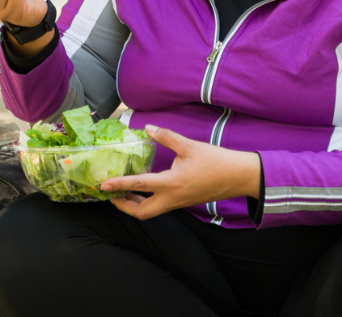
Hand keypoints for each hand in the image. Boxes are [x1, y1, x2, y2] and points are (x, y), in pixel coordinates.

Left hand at [101, 125, 261, 220]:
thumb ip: (166, 137)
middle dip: (123, 206)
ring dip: (134, 205)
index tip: (103, 185)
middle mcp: (172, 198)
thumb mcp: (189, 146)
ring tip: (124, 192)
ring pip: (150, 212)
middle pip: (141, 212)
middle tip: (111, 194)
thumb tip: (148, 128)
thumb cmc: (216, 161)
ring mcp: (178, 203)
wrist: (238, 176)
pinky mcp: (183, 203)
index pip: (139, 185)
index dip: (119, 185)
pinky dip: (147, 202)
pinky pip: (160, 207)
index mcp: (171, 183)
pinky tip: (144, 190)